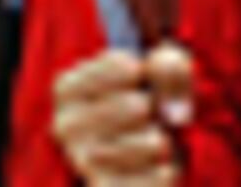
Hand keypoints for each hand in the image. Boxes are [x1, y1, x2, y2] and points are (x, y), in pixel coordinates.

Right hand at [53, 44, 192, 186]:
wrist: (141, 156)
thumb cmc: (147, 97)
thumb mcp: (159, 66)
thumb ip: (168, 66)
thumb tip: (174, 114)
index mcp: (67, 88)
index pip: (123, 66)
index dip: (144, 72)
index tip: (138, 79)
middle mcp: (66, 124)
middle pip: (137, 106)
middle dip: (156, 111)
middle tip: (146, 116)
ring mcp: (83, 161)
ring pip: (151, 144)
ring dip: (163, 142)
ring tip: (150, 141)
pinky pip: (158, 179)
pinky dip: (166, 171)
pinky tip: (154, 167)